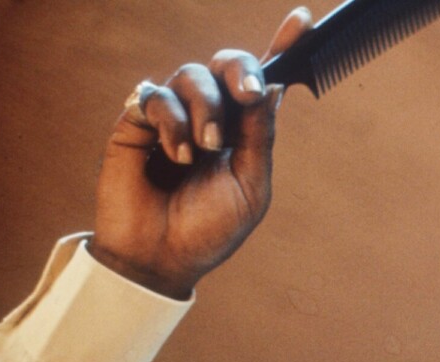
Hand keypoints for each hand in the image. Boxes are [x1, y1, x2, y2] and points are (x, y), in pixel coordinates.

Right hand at [89, 7, 314, 298]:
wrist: (162, 259)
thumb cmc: (209, 229)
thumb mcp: (250, 185)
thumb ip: (260, 136)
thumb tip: (274, 87)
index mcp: (242, 130)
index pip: (262, 81)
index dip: (282, 46)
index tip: (302, 20)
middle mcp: (209, 116)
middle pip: (227, 64)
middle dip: (240, 70)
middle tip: (247, 94)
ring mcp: (172, 116)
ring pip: (192, 75)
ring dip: (205, 109)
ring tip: (205, 150)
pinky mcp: (136, 123)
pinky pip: (155, 96)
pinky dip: (172, 121)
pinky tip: (177, 155)